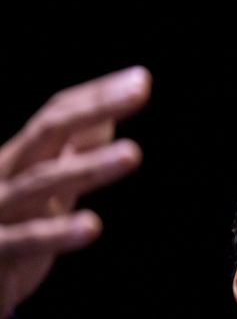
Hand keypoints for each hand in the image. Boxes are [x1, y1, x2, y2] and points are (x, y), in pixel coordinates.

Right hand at [0, 67, 151, 318]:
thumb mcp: (45, 184)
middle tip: (140, 91)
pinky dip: (57, 232)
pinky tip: (93, 226)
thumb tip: (106, 118)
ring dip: (90, 167)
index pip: (58, 115)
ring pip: (43, 182)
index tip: (140, 79)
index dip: (97, 96)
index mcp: (23, 157)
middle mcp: (6, 174)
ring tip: (134, 153)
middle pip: (49, 131)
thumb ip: (73, 152)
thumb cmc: (7, 226)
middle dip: (95, 108)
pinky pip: (26, 239)